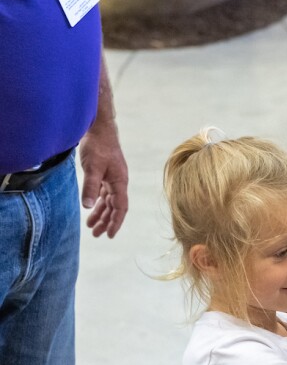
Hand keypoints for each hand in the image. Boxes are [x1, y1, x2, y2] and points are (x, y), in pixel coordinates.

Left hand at [79, 123, 128, 237]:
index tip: (109, 235)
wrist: (99, 128)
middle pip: (115, 207)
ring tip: (90, 225)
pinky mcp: (105, 173)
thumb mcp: (92, 168)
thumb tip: (87, 207)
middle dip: (106, 221)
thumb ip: (90, 187)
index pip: (120, 207)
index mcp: (120, 182)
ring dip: (101, 213)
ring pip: (108, 200)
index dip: (115, 222)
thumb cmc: (98, 146)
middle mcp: (118, 182)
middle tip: (96, 234)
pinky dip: (98, 202)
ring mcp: (112, 177)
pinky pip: (103, 193)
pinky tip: (91, 207)